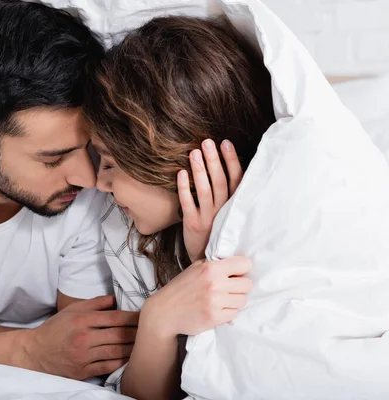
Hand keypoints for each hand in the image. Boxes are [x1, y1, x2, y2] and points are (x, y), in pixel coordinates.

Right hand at [22, 295, 138, 379]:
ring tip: (145, 344)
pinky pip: (108, 366)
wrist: (36, 352)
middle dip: (137, 332)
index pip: (115, 317)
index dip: (133, 317)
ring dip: (133, 348)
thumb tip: (115, 299)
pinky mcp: (83, 371)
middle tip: (150, 330)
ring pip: (116, 351)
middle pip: (118, 335)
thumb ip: (95, 303)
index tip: (145, 316)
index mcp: (82, 320)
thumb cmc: (55, 328)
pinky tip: (130, 358)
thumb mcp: (72, 310)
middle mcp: (84, 338)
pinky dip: (121, 362)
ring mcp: (84, 356)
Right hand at [141, 257, 252, 338]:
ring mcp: (216, 302)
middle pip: (247, 284)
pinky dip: (227, 313)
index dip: (241, 270)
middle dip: (239, 287)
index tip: (235, 275)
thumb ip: (214, 264)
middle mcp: (215, 284)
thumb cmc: (180, 288)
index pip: (245, 264)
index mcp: (211, 268)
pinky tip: (216, 309)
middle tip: (228, 289)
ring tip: (220, 300)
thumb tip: (234, 262)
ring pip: (243, 300)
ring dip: (234, 301)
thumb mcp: (194, 268)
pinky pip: (234, 314)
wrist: (165, 312)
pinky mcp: (215, 317)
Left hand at [179, 139, 243, 262]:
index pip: (237, 179)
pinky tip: (181, 174)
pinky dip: (184, 188)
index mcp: (235, 207)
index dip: (231, 160)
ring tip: (193, 153)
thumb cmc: (220, 233)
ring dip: (199, 170)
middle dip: (213, 160)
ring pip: (204, 190)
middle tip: (206, 142)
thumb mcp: (231, 215)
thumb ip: (231, 196)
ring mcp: (208, 217)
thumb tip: (226, 167)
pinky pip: (188, 203)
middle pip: (220, 181)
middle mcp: (224, 211)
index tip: (225, 143)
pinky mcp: (193, 224)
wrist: (212, 262)